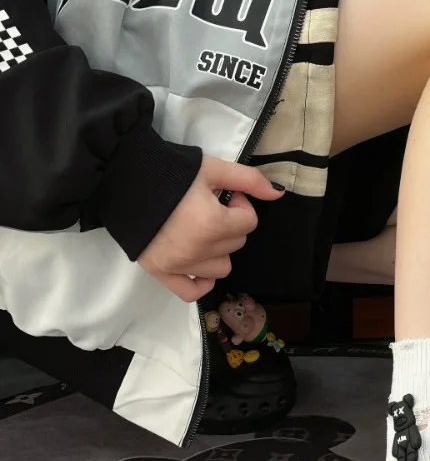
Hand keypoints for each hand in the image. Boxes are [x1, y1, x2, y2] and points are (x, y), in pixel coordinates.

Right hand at [138, 156, 283, 301]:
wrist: (120, 177)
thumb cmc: (169, 171)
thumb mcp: (211, 168)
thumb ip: (249, 180)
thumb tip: (278, 194)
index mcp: (211, 224)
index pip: (249, 223)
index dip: (240, 206)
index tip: (224, 195)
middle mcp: (198, 250)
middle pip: (236, 244)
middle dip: (230, 225)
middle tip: (208, 208)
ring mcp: (179, 266)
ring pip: (222, 268)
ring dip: (218, 250)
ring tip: (199, 230)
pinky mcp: (161, 273)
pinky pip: (193, 291)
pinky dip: (200, 280)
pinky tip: (198, 262)